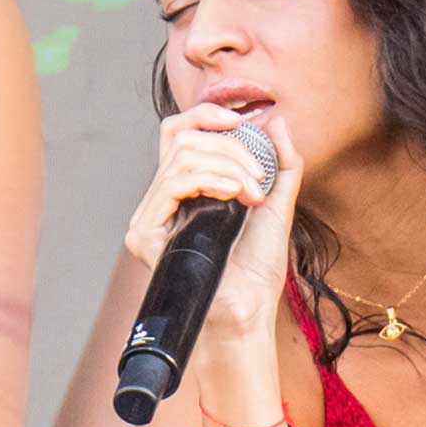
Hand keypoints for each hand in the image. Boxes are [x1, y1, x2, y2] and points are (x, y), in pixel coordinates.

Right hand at [124, 102, 302, 334]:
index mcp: (188, 189)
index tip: (240, 120)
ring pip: (180, 157)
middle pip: (181, 137)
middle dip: (229, 146)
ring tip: (252, 192)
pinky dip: (208, 179)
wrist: (249, 310)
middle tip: (258, 177)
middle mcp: (164, 199)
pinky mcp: (144, 233)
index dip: (205, 115)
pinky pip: (171, 184)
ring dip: (226, 165)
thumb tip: (275, 119)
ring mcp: (151, 216)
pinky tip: (234, 195)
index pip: (179, 133)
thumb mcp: (276, 204)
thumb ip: (280, 162)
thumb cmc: (258, 267)